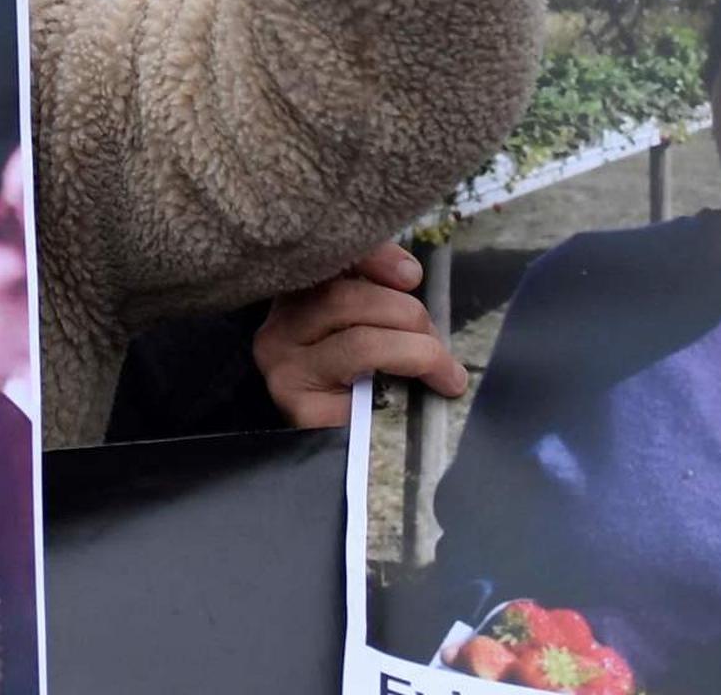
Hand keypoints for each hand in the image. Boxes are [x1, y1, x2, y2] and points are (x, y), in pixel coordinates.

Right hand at [251, 242, 465, 427]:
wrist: (344, 464)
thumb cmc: (362, 393)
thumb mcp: (371, 335)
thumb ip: (380, 302)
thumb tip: (409, 275)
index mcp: (295, 301)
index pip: (329, 261)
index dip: (374, 256)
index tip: (412, 274)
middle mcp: (277, 328)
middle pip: (345, 295)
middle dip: (406, 314)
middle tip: (437, 341)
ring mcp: (282, 366)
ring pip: (358, 335)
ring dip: (416, 346)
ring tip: (442, 367)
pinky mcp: (297, 402)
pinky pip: (360, 370)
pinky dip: (407, 365)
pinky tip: (436, 380)